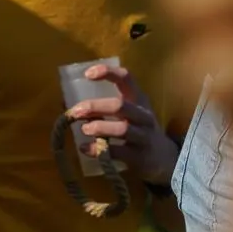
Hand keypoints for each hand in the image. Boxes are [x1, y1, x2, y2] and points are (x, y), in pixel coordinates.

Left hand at [69, 63, 178, 185]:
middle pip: (120, 106)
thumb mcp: (131, 114)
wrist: (163, 158)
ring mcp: (143, 136)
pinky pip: (118, 152)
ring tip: (84, 129)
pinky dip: (98, 150)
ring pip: (122, 129)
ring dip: (99, 128)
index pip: (126, 78)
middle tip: (76, 111)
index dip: (108, 73)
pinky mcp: (139, 156)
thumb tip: (69, 104)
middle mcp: (143, 115)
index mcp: (139, 99)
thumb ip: (107, 107)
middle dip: (96, 107)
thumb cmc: (139, 130)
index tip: (88, 74)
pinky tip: (85, 149)